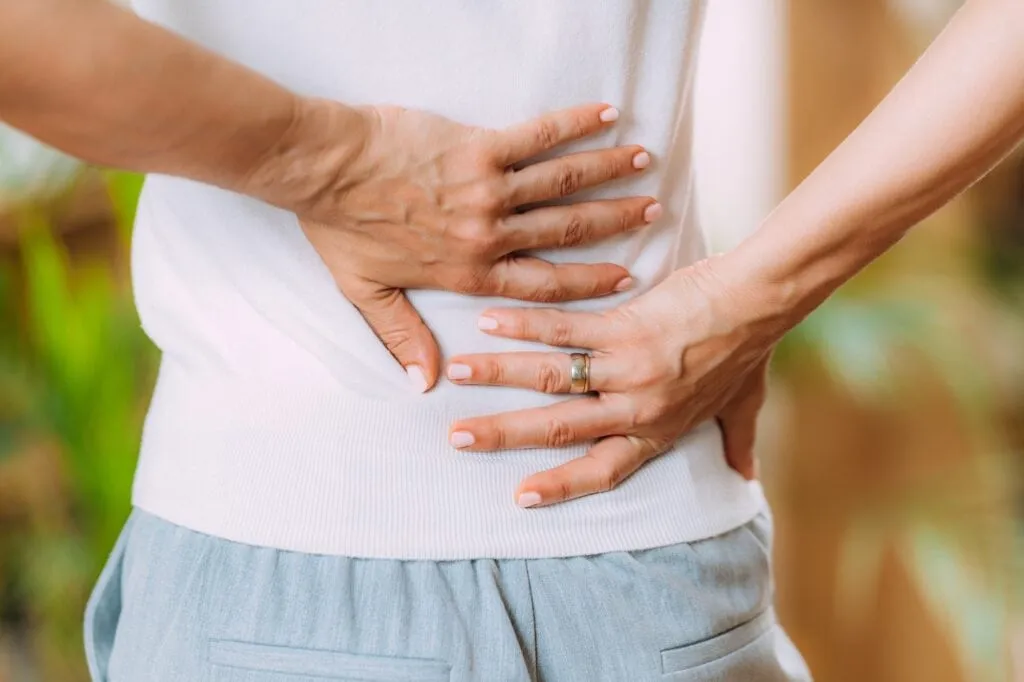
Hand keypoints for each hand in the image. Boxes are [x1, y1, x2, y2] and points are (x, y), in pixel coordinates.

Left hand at [286, 99, 658, 390]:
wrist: (320, 169)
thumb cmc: (339, 228)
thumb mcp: (367, 294)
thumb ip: (402, 337)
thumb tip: (423, 383)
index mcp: (467, 274)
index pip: (542, 285)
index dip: (587, 284)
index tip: (624, 280)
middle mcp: (487, 236)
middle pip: (565, 232)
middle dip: (613, 222)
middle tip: (650, 212)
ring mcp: (486, 191)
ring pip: (561, 184)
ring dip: (606, 173)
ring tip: (643, 164)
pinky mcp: (477, 148)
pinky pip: (536, 136)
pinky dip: (571, 125)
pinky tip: (603, 115)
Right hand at [445, 257, 781, 506]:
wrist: (757, 300)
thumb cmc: (747, 350)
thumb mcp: (743, 406)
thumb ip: (736, 442)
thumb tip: (747, 479)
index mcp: (659, 431)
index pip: (602, 469)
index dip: (560, 485)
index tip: (519, 498)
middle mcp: (638, 409)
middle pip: (561, 429)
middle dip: (505, 435)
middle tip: (458, 438)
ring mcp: (629, 370)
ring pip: (552, 378)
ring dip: (499, 376)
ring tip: (457, 373)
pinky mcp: (625, 329)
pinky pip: (565, 331)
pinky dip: (524, 326)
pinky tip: (489, 321)